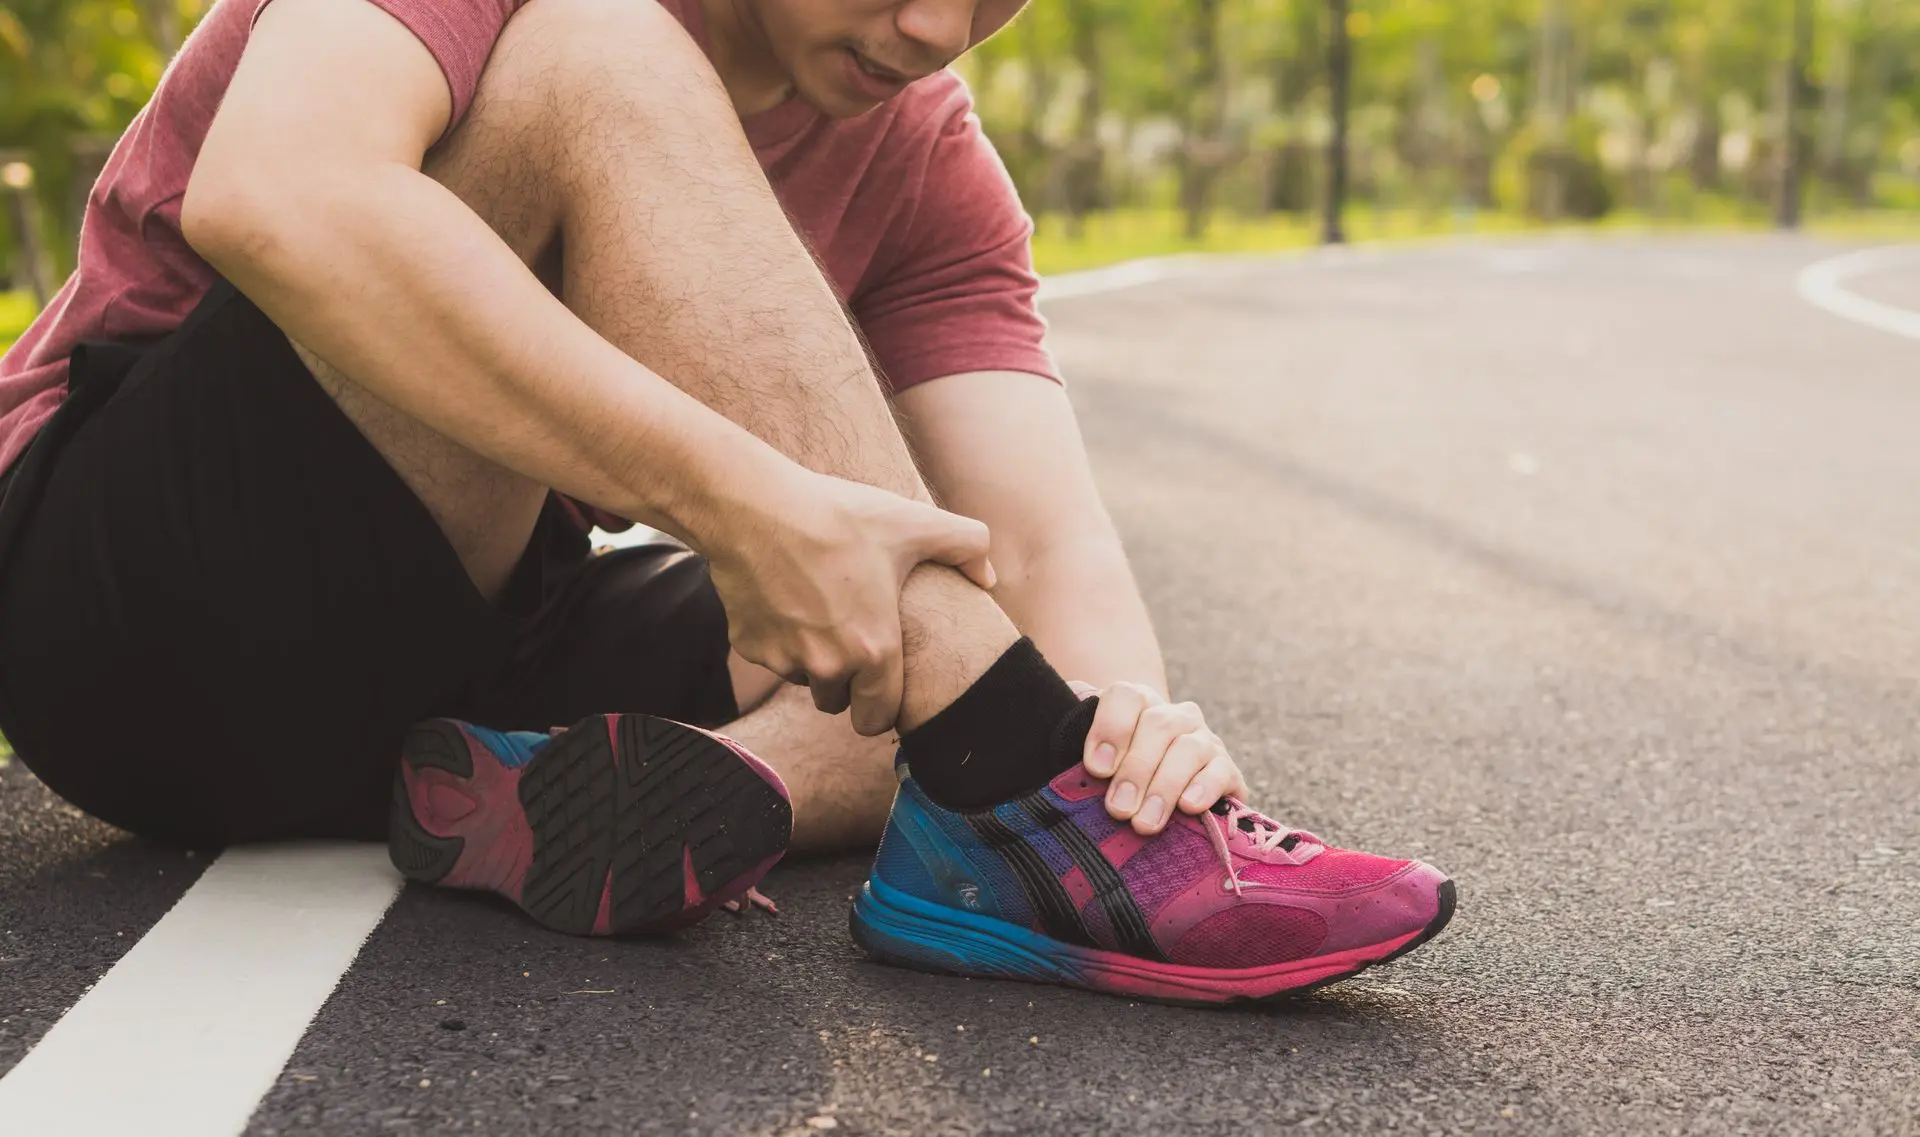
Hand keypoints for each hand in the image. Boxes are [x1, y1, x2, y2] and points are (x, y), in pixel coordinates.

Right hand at [704, 468, 995, 736]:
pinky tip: (784, 597)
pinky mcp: (749, 647)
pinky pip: (771, 655)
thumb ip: (967, 546)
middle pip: (837, 702)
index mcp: (873, 650)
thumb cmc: (839, 516)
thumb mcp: (913, 523)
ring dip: (811, 658)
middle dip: (844, 681)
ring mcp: (783, 659)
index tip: (878, 686)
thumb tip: (988, 577)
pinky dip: (778, 637)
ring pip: (803, 679)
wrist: (755, 506)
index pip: (877, 720)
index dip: (881, 707)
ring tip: (818, 608)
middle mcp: (827, 666)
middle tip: (849, 635)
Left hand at [1069, 680, 1248, 835]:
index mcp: (1138, 703)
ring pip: (1188, 749)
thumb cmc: (1118, 777)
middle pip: (1158, 726)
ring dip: (1164, 787)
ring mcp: (1204, 740)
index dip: (1110, 729)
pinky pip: (1221, 771)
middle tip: (1118, 809)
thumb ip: (1077, 753)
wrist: (1168, 789)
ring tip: (1145, 822)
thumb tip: (1056, 760)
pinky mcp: (1226, 769)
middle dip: (1135, 770)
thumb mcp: (1096, 762)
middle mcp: (1174, 716)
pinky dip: (1204, 788)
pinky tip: (1188, 807)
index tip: (1096, 768)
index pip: (1125, 697)